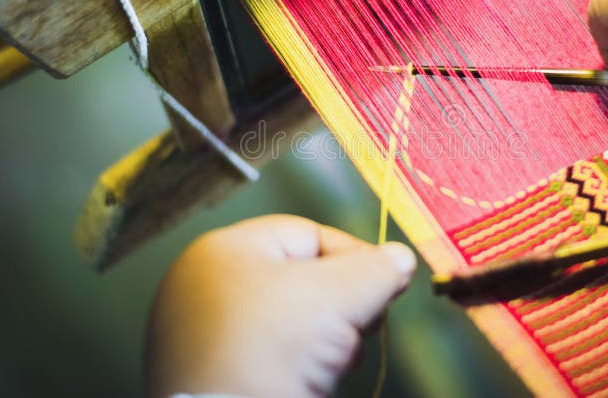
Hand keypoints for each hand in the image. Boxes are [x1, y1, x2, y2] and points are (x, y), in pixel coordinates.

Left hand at [144, 215, 415, 397]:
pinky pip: (273, 351)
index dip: (355, 254)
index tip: (388, 278)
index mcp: (225, 249)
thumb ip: (377, 270)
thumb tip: (400, 259)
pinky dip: (303, 359)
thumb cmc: (275, 347)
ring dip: (328, 334)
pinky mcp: (218, 372)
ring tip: (339, 354)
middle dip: (343, 300)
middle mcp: (207, 285)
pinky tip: (318, 374)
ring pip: (292, 316)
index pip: (308, 235)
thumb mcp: (340, 295)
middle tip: (365, 321)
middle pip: (301, 276)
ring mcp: (207, 332)